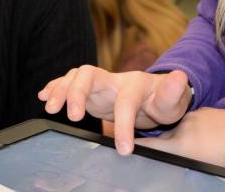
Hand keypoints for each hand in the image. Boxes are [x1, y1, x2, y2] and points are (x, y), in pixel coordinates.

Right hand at [38, 65, 192, 154]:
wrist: (153, 95)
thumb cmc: (162, 100)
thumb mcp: (173, 101)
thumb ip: (174, 92)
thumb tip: (181, 78)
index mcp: (135, 84)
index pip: (126, 101)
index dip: (123, 124)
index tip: (123, 149)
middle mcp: (113, 79)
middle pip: (90, 75)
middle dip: (78, 92)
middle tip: (72, 116)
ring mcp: (99, 83)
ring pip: (75, 77)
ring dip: (61, 89)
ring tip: (51, 108)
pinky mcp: (89, 90)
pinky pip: (68, 83)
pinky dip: (55, 87)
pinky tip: (43, 96)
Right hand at [135, 108, 224, 166]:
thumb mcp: (203, 166)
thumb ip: (183, 161)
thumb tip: (173, 162)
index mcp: (181, 145)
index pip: (149, 146)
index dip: (136, 147)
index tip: (125, 147)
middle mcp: (183, 127)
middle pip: (163, 137)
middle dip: (160, 144)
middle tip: (162, 153)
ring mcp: (195, 116)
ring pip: (178, 129)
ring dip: (179, 137)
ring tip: (193, 148)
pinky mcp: (206, 111)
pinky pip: (192, 122)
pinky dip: (193, 130)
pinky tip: (205, 138)